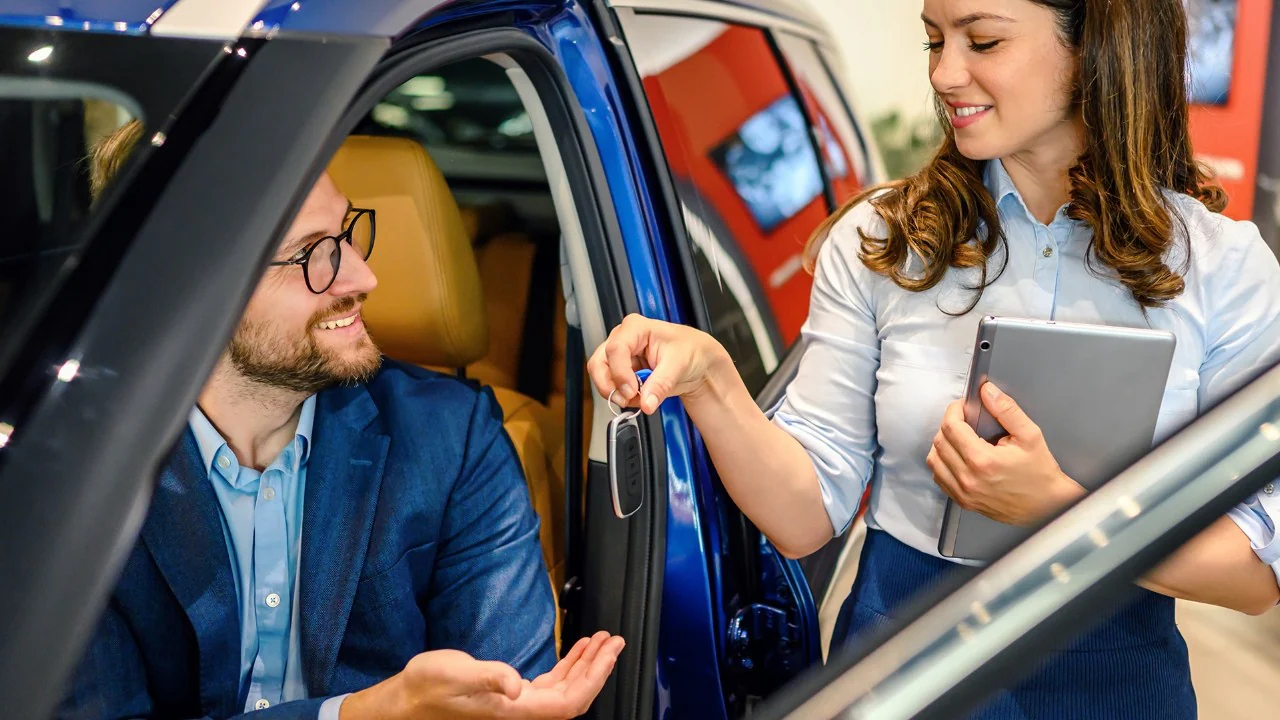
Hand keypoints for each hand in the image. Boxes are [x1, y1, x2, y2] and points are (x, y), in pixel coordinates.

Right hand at [340, 632, 624, 719]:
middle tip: (614, 640)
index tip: (609, 650)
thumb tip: (517, 683)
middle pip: (574, 695)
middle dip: (598, 668)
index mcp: (515, 712)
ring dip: (585, 665)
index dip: (595, 677)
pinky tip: (575, 651)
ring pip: (564, 690)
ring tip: (601, 642)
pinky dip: (567, 666)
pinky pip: (549, 685)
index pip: (569, 702)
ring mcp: (516, 707)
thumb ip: (489, 677)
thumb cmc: (425, 689)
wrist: (403, 703)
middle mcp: (520, 713)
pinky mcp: (508, 698)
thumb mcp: (456, 674)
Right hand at [588, 313, 730, 414]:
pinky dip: (623, 397)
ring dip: (616, 393)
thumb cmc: (690, 350)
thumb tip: (646, 403)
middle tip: (627, 399)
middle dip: (610, 385)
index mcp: (635, 328)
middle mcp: (623, 339)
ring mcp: (620, 357)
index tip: (631, 391)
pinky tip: (640, 397)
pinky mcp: (622, 372)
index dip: (620, 373)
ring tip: (638, 398)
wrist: (697, 362)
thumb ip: (661, 384)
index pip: (615, 349)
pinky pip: (612, 388)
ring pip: (601, 377)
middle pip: (599, 363)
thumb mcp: (679, 365)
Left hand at [927, 382, 1084, 524]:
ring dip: (942, 444)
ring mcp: (963, 493)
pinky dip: (942, 463)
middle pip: (939, 441)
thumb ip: (1007, 410)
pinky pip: (939, 478)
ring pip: (934, 460)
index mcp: (983, 460)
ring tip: (960, 438)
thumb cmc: (1040, 474)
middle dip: (949, 424)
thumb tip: (987, 392)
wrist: (1047, 507)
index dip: (954, 411)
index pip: (951, 427)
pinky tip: (958, 457)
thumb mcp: (1030, 435)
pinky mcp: (963, 501)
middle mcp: (968, 478)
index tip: (962, 406)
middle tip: (964, 420)